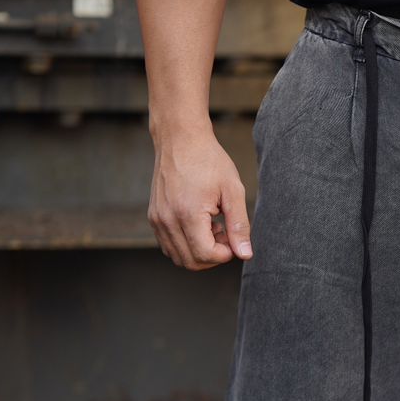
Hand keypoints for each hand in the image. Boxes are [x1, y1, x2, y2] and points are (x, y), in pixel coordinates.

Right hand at [148, 128, 252, 270]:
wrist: (180, 138)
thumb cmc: (209, 160)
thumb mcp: (232, 190)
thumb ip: (239, 225)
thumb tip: (245, 254)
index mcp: (188, 213)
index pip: (206, 255)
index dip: (225, 254)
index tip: (233, 238)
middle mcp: (167, 219)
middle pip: (191, 262)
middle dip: (213, 256)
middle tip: (224, 233)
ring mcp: (157, 219)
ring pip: (179, 258)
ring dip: (199, 252)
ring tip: (212, 227)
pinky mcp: (154, 217)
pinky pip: (169, 246)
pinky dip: (186, 245)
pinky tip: (199, 225)